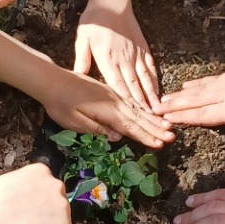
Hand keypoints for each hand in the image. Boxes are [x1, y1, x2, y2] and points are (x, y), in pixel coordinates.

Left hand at [44, 66, 172, 148]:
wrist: (52, 80)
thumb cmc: (59, 103)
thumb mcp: (73, 120)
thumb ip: (96, 128)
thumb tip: (118, 137)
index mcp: (106, 109)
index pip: (129, 126)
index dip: (145, 136)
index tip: (160, 144)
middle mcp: (114, 100)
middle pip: (138, 117)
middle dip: (155, 128)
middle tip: (172, 137)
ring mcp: (113, 94)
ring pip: (137, 109)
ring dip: (153, 119)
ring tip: (167, 127)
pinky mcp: (110, 92)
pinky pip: (131, 102)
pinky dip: (143, 109)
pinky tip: (150, 114)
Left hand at [74, 2, 161, 111]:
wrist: (112, 1)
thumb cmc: (94, 20)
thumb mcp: (82, 39)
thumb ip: (82, 59)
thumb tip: (79, 77)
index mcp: (107, 59)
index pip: (117, 85)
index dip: (125, 103)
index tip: (132, 118)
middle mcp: (124, 59)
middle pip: (134, 86)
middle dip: (141, 106)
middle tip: (149, 122)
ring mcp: (135, 54)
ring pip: (145, 79)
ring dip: (150, 97)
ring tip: (157, 112)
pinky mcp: (143, 48)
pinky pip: (151, 67)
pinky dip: (154, 81)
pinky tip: (158, 92)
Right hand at [160, 52, 224, 156]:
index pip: (203, 115)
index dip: (183, 118)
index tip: (164, 120)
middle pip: (195, 101)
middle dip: (174, 106)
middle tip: (153, 109)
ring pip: (199, 90)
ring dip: (180, 96)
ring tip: (163, 99)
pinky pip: (208, 81)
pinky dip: (195, 84)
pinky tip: (188, 85)